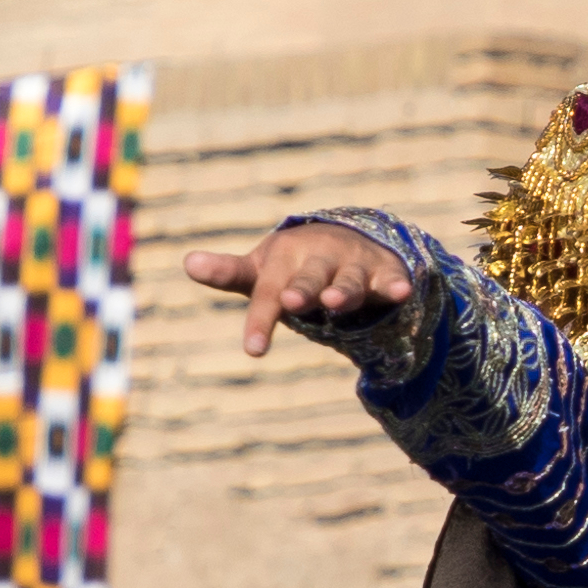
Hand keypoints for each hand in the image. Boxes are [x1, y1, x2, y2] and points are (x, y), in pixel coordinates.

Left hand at [185, 218, 411, 361]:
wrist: (344, 236)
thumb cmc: (292, 264)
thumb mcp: (261, 270)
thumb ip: (227, 272)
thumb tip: (187, 261)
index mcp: (283, 261)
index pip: (266, 293)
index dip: (260, 320)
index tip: (254, 351)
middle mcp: (317, 259)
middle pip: (306, 280)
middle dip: (301, 290)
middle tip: (291, 302)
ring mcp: (350, 264)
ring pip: (347, 279)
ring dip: (343, 289)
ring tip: (335, 301)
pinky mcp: (383, 272)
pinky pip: (388, 280)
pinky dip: (395, 285)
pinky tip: (401, 291)